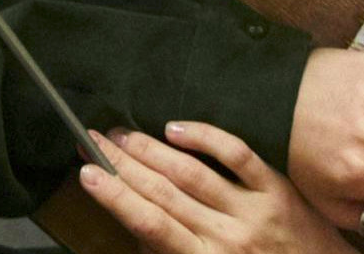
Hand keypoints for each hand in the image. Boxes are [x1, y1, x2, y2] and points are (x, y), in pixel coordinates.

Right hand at [71, 121, 345, 253]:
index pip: (151, 224)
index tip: (86, 171)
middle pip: (163, 192)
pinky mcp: (278, 189)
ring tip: (121, 132)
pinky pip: (238, 155)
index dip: (115, 196)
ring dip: (151, 149)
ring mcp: (253, 210)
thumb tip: (141, 229)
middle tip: (91, 139)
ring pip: (192, 172)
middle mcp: (226, 237)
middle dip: (122, 164)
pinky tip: (175, 127)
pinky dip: (205, 138)